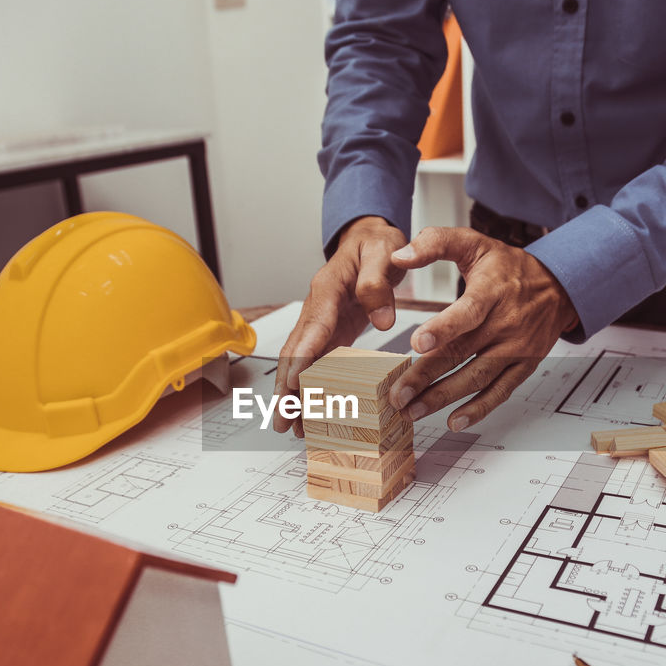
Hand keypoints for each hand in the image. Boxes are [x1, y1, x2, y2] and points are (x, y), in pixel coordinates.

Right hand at [273, 216, 406, 433]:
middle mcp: (317, 308)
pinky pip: (316, 362)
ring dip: (295, 395)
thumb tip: (382, 320)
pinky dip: (311, 386)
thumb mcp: (383, 252)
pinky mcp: (329, 331)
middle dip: (286, 388)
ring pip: (300, 362)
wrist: (369, 238)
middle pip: (295, 352)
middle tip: (282, 420)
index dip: (303, 357)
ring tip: (293, 427)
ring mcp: (320, 321)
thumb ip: (380, 282)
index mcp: (327, 289)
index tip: (294, 384)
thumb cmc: (376, 243)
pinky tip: (313, 409)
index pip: (312, 327)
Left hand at [387, 227, 578, 430]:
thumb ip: (436, 243)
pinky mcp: (524, 366)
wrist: (558, 285)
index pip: (468, 312)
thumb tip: (400, 256)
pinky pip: (501, 391)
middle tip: (398, 394)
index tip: (418, 344)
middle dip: (426, 376)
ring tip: (414, 410)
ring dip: (444, 397)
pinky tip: (455, 421)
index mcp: (492, 291)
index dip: (443, 329)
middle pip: (462, 352)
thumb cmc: (509, 267)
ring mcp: (516, 348)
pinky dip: (478, 409)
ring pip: (477, 377)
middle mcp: (506, 323)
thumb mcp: (475, 243)